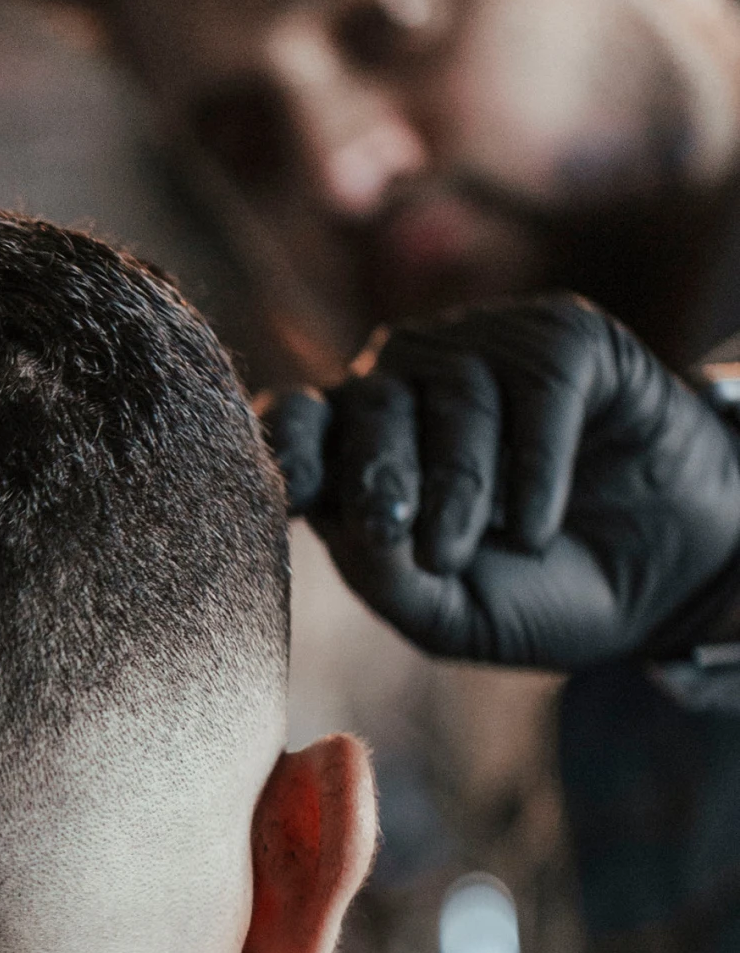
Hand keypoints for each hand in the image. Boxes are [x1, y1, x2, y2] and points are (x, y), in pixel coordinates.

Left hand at [266, 295, 739, 670]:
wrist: (659, 581)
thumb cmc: (534, 593)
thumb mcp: (448, 611)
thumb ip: (384, 576)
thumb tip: (345, 526)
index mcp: (359, 445)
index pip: (301, 419)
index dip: (292, 441)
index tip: (293, 483)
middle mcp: (410, 384)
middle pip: (372, 405)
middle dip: (382, 474)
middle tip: (396, 530)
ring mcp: (484, 353)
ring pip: (456, 397)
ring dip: (469, 485)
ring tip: (505, 546)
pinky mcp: (564, 341)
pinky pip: (537, 388)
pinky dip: (537, 465)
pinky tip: (538, 524)